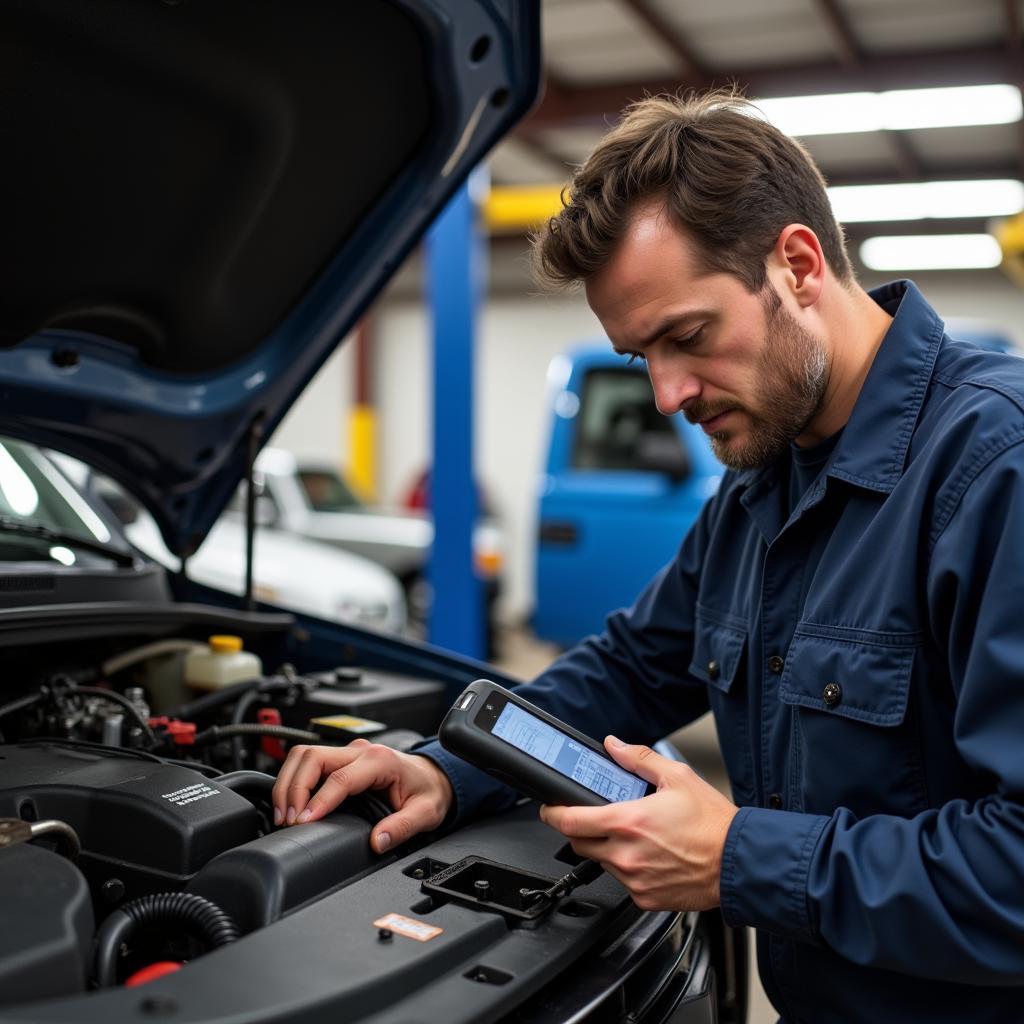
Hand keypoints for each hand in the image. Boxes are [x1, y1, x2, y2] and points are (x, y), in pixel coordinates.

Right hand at [271, 740, 453, 853]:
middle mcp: (361, 751)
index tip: (303, 820)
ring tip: (282, 814)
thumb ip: (403, 827)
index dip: (318, 799)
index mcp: (380, 761)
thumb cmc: (427, 791)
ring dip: (288, 782)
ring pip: (305, 755)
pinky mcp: (340, 759)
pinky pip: (308, 762)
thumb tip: (378, 841)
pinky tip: (289, 803)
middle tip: (286, 819)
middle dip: (293, 787)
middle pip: (313, 757)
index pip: (340, 778)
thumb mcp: (425, 813)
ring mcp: (348, 752)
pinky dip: (293, 780)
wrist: (432, 776)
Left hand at [539, 736, 738, 910]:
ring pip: (601, 863)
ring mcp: (634, 880)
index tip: (549, 808)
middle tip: (598, 818)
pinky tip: (650, 857)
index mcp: (627, 822)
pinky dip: (629, 869)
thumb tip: (614, 745)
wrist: (739, 863)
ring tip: (636, 837)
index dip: (552, 813)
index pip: (570, 821)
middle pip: (578, 843)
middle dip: (582, 829)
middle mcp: (625, 854)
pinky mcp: (645, 899)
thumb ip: (638, 759)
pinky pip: (623, 883)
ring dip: (607, 849)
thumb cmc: (713, 824)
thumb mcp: (677, 777)